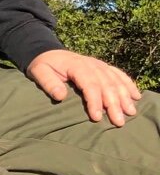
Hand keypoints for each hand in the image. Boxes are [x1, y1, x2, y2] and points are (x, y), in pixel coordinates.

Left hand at [27, 50, 141, 125]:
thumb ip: (49, 83)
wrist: (47, 52)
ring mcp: (99, 65)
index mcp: (76, 66)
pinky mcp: (103, 67)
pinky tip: (136, 96)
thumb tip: (61, 96)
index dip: (94, 101)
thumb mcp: (39, 72)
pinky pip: (119, 75)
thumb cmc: (43, 65)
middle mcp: (91, 64)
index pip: (89, 84)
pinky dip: (129, 85)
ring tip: (130, 112)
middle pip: (106, 85)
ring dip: (124, 97)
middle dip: (113, 104)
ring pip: (115, 81)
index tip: (96, 117)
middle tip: (118, 122)